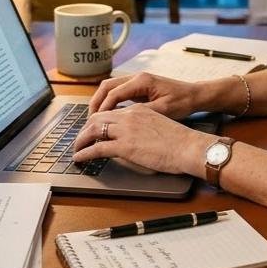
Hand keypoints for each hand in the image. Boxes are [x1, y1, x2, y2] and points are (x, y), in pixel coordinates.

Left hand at [71, 105, 208, 175]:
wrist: (189, 146)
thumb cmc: (181, 141)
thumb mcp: (160, 125)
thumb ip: (145, 127)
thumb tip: (137, 138)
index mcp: (139, 110)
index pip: (112, 112)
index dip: (99, 121)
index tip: (94, 129)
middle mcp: (129, 116)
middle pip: (97, 117)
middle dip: (85, 128)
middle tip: (81, 138)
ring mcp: (126, 130)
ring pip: (93, 130)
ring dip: (81, 140)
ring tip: (76, 149)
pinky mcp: (125, 146)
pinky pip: (97, 148)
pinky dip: (84, 153)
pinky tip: (80, 158)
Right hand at [88, 71, 210, 119]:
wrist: (194, 95)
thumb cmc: (182, 102)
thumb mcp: (163, 110)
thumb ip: (141, 113)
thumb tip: (121, 120)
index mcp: (142, 81)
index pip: (114, 93)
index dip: (103, 108)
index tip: (96, 123)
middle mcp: (137, 77)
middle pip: (106, 86)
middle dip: (96, 103)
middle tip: (89, 120)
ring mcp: (137, 80)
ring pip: (110, 87)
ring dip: (101, 101)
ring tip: (95, 119)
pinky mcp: (138, 87)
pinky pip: (118, 91)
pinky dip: (109, 101)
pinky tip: (107, 115)